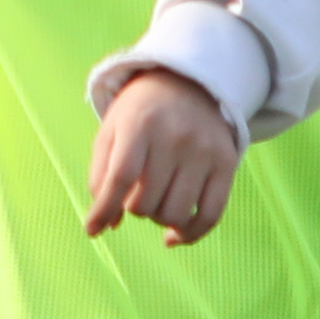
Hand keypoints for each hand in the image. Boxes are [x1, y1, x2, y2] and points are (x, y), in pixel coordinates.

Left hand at [83, 68, 241, 245]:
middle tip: (135, 195)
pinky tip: (175, 235)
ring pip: (176, 214)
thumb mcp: (110, 132)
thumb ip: (101, 177)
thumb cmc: (140, 114)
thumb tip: (107, 225)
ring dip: (159, 219)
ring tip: (156, 203)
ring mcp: (204, 151)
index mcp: (140, 124)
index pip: (121, 177)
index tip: (92, 230)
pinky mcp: (227, 163)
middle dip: (134, 208)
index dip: (104, 209)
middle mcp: (176, 136)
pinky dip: (190, 234)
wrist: (188, 83)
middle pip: (147, 202)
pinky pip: (210, 215)